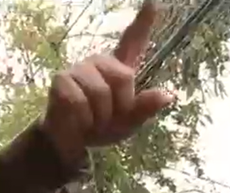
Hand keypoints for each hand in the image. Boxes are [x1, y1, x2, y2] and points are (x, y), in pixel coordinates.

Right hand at [40, 0, 172, 165]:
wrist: (72, 142)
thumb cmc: (102, 128)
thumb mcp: (130, 123)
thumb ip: (146, 108)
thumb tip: (168, 95)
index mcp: (119, 69)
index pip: (134, 41)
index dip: (144, 22)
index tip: (153, 2)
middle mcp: (100, 62)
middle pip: (124, 77)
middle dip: (120, 105)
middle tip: (107, 118)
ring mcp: (79, 69)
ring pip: (101, 92)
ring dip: (100, 116)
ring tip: (92, 120)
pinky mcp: (61, 80)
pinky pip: (80, 102)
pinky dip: (84, 120)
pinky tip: (78, 120)